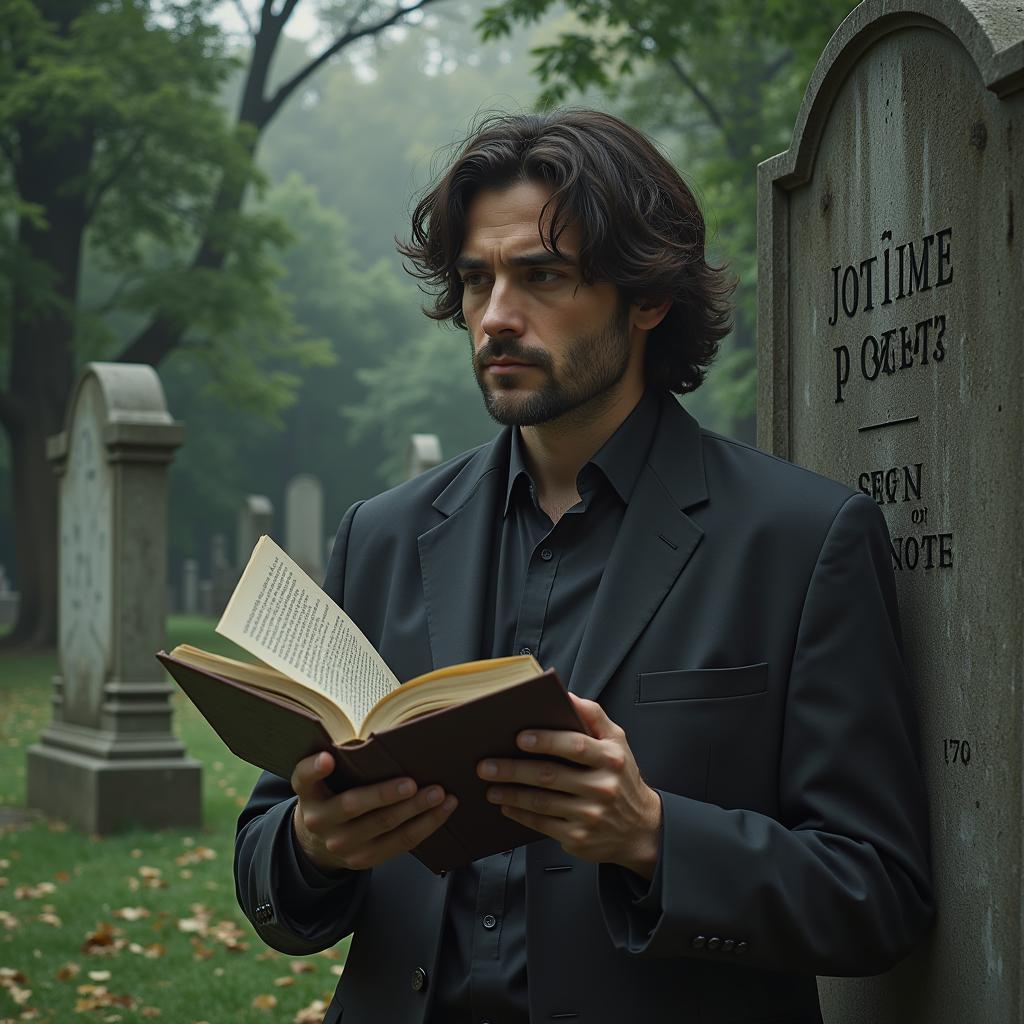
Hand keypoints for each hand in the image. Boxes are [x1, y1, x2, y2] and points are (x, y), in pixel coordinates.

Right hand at [291, 752, 456, 872]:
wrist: (318, 843)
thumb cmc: (332, 796)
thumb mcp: (324, 781)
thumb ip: (343, 763)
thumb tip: (385, 739)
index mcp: (309, 793)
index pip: (304, 778)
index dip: (314, 768)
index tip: (327, 758)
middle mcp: (320, 820)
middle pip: (354, 805)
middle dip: (387, 794)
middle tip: (413, 783)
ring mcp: (342, 844)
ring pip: (383, 827)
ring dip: (416, 810)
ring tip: (439, 794)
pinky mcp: (364, 860)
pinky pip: (400, 843)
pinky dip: (425, 826)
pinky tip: (442, 810)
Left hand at [476, 694, 661, 877]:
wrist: (640, 827)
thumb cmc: (621, 776)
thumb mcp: (617, 741)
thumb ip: (592, 715)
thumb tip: (567, 695)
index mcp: (611, 758)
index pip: (576, 746)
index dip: (547, 741)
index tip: (519, 737)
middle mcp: (603, 787)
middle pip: (550, 775)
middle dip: (514, 770)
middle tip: (486, 765)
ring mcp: (591, 815)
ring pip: (542, 802)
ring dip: (511, 794)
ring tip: (489, 786)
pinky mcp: (579, 838)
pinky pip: (542, 825)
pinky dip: (520, 815)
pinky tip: (505, 806)